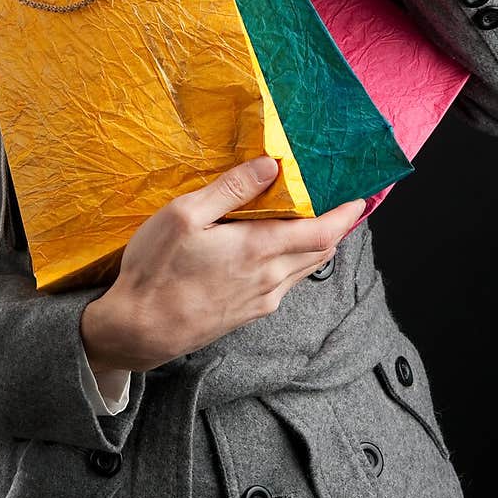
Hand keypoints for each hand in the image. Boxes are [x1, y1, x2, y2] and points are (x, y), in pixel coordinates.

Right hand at [79, 155, 365, 374]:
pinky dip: (294, 263)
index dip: (346, 214)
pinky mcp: (247, 314)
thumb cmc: (156, 271)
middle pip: (321, 252)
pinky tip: (275, 250)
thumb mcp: (185, 215)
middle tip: (339, 202)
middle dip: (336, 226)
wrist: (137, 332)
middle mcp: (269, 279)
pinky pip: (285, 284)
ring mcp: (260, 301)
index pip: (323, 232)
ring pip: (304, 270)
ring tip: (311, 220)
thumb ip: (231, 189)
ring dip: (315, 245)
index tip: (360, 196)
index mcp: (258, 250)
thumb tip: (270, 166)